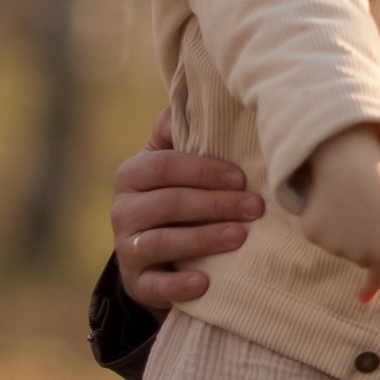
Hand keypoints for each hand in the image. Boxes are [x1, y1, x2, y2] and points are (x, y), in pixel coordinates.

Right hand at [112, 111, 265, 309]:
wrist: (151, 256)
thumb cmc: (174, 197)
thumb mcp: (171, 163)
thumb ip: (180, 132)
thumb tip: (200, 94)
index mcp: (132, 174)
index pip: (165, 166)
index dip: (203, 170)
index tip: (241, 177)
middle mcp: (123, 209)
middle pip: (169, 203)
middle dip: (215, 204)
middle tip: (255, 207)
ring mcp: (127, 247)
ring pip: (163, 241)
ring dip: (203, 238)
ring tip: (240, 237)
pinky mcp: (136, 283)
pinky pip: (154, 285)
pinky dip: (178, 286)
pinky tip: (206, 282)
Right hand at [299, 123, 379, 300]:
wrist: (347, 156)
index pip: (377, 276)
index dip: (370, 287)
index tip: (363, 298)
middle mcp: (357, 252)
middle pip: (359, 255)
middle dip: (364, 238)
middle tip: (368, 208)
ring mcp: (333, 243)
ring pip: (338, 244)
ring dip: (344, 229)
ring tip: (350, 200)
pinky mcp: (312, 232)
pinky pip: (320, 233)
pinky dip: (324, 220)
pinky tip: (331, 199)